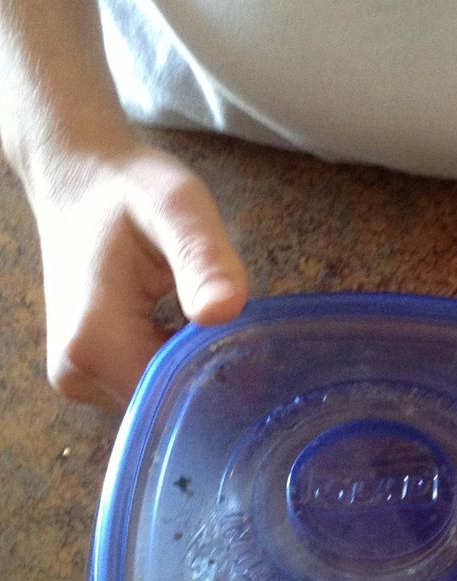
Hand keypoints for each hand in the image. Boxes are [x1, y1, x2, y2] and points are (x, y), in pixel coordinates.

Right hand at [27, 136, 247, 408]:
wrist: (77, 178)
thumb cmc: (128, 187)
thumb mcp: (178, 208)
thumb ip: (203, 260)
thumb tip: (223, 311)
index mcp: (95, 342)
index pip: (179, 395)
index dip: (224, 374)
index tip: (256, 345)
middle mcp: (79, 373)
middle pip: (171, 402)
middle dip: (211, 370)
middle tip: (240, 327)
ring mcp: (79, 377)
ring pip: (162, 396)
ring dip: (193, 366)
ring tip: (207, 318)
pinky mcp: (87, 372)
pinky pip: (147, 383)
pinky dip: (174, 363)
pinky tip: (186, 328)